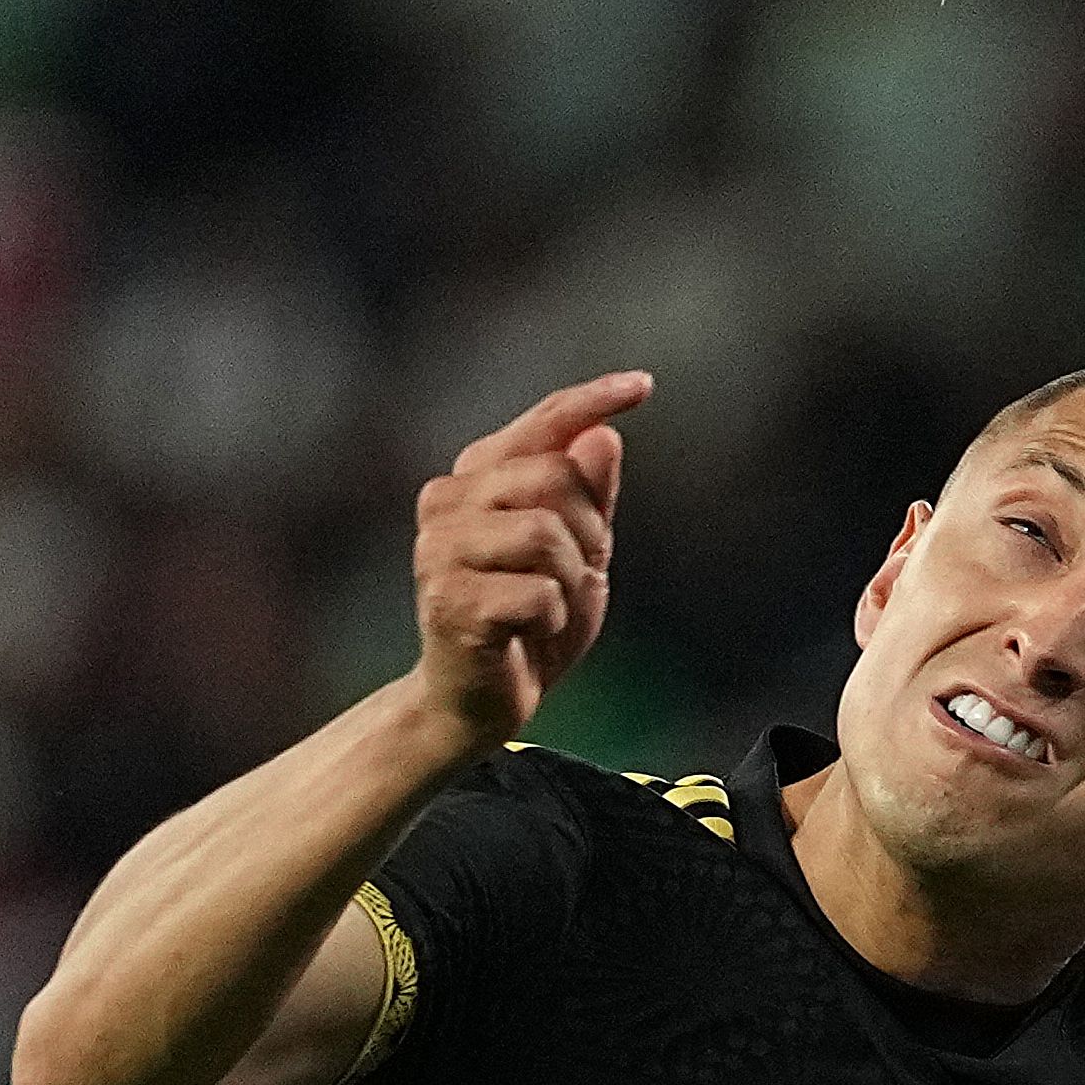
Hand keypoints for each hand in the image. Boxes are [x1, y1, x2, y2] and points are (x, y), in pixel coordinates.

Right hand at [412, 371, 648, 747]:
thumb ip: (590, 497)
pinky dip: (555, 619)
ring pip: (548, 534)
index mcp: (476, 477)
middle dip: (590, 532)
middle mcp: (447, 501)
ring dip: (571, 580)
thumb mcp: (576, 554)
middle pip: (556, 478)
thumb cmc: (528, 621)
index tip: (643, 385)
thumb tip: (604, 437)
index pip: (543, 424)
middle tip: (577, 574)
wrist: (477, 699)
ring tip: (550, 606)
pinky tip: (528, 634)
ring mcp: (441, 550)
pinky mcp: (450, 601)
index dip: (593, 400)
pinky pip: (541, 594)